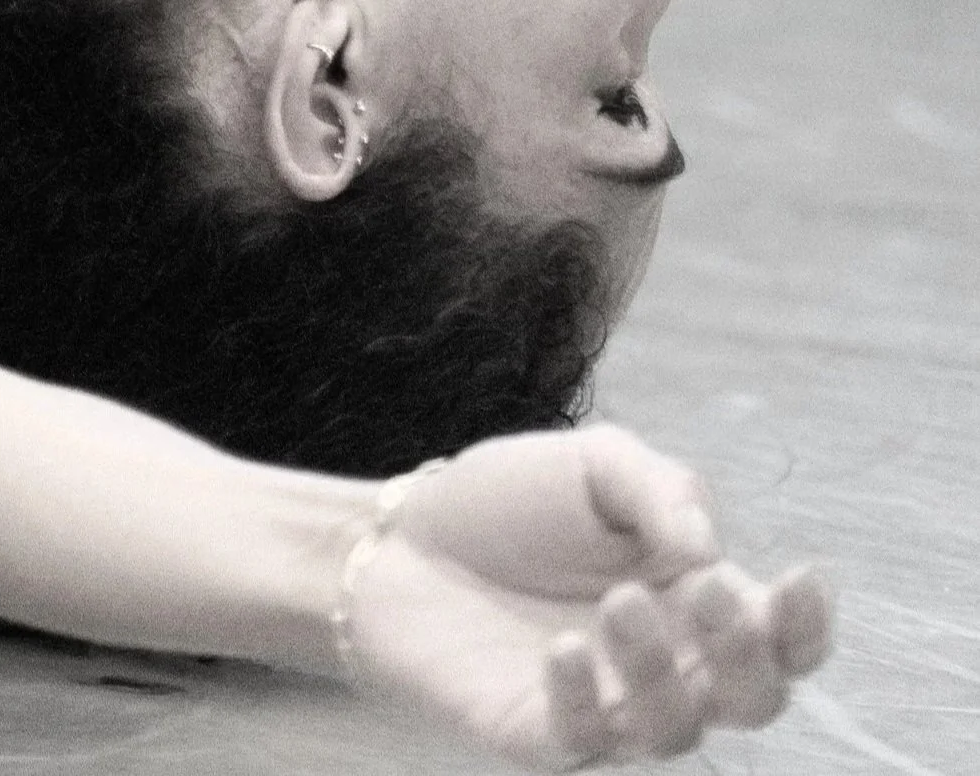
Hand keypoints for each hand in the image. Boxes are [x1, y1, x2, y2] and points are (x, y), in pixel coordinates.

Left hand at [343, 426, 831, 765]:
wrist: (401, 537)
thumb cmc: (510, 502)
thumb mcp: (594, 463)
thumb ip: (662, 492)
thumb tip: (710, 551)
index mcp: (694, 600)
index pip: (782, 638)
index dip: (808, 624)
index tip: (800, 576)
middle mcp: (668, 666)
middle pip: (752, 700)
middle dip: (745, 654)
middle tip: (697, 589)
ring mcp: (609, 708)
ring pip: (676, 730)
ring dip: (660, 672)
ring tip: (616, 602)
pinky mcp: (543, 735)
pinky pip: (584, 745)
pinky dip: (582, 703)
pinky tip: (559, 652)